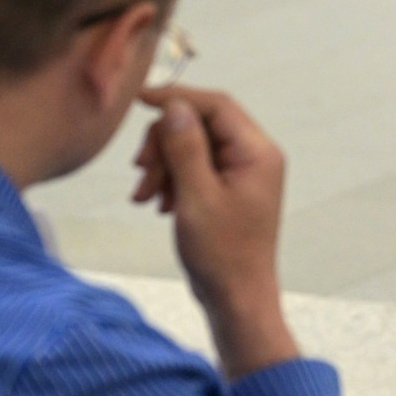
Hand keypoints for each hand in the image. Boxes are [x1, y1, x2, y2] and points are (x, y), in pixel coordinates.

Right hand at [134, 85, 296, 377]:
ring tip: (144, 198)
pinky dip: (172, 180)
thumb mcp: (196, 197)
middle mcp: (256, 156)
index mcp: (257, 153)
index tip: (138, 99)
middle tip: (140, 174)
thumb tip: (174, 106)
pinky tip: (159, 205)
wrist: (236, 298)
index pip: (216, 104)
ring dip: (163, 165)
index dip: (176, 97)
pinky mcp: (230, 188)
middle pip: (200, 124)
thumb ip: (186, 148)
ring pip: (193, 146)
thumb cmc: (222, 255)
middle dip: (164, 144)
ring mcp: (244, 172)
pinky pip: (196, 167)